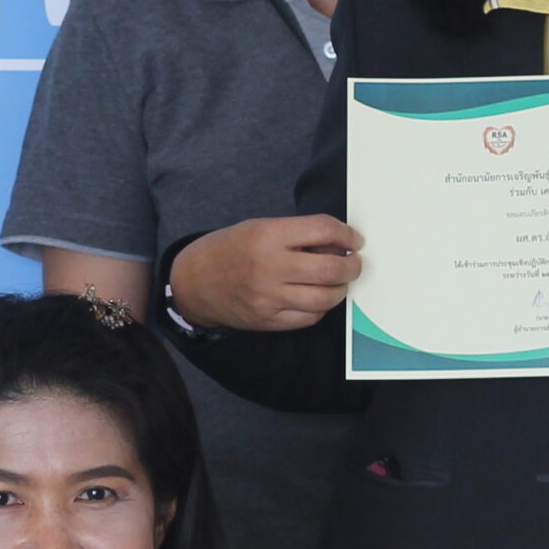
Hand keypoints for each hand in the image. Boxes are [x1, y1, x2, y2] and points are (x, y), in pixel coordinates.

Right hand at [162, 214, 363, 332]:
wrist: (194, 282)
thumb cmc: (230, 250)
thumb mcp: (260, 228)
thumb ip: (297, 234)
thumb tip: (338, 246)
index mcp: (268, 235)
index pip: (324, 230)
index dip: (347, 235)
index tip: (354, 240)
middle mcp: (270, 267)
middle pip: (331, 269)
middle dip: (352, 266)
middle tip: (353, 263)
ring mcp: (269, 297)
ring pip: (325, 298)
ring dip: (341, 289)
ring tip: (337, 281)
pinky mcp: (268, 320)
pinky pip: (309, 317)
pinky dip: (321, 307)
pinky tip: (316, 297)